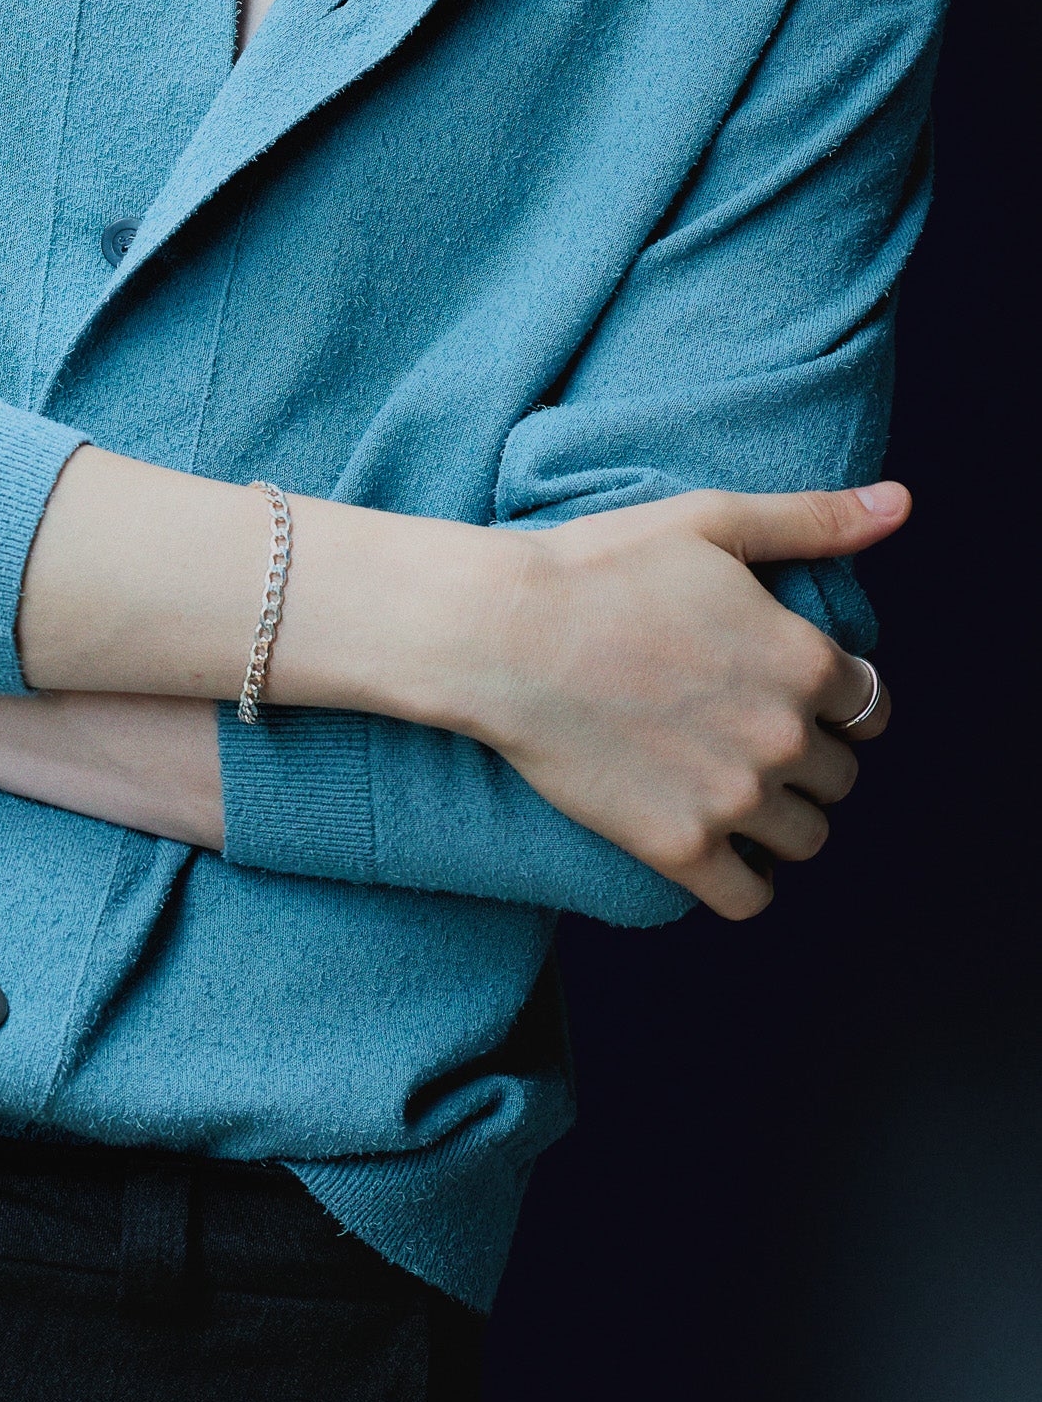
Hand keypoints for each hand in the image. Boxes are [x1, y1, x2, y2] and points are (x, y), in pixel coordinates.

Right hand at [441, 485, 902, 919]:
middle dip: (806, 763)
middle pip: (841, 779)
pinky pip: (750, 898)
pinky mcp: (678, 845)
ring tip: (733, 798)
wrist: (500, 634)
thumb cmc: (596, 568)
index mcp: (803, 659)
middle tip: (748, 744)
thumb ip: (813, 521)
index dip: (835, 704)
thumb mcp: (711, 522)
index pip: (869, 708)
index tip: (790, 699)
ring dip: (781, 823)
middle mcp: (784, 736)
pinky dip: (744, 885)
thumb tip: (900, 503)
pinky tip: (717, 855)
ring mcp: (734, 797)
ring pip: (807, 839)